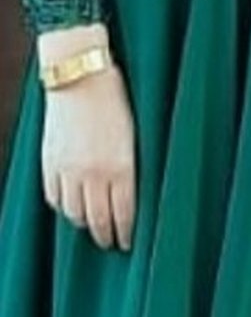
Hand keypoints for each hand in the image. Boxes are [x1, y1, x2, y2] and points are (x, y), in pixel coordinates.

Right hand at [40, 60, 136, 252]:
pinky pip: (53, 196)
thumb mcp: (134, 134)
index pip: (123, 214)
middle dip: (105, 236)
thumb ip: (131, 166)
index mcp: (121, 167)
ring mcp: (68, 168)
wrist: (80, 73)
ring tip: (91, 225)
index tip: (128, 242)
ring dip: (83, 223)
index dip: (125, 233)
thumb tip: (132, 194)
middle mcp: (93, 173)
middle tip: (111, 243)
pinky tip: (70, 205)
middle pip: (97, 220)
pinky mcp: (49, 161)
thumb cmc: (115, 98)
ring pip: (73, 212)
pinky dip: (62, 205)